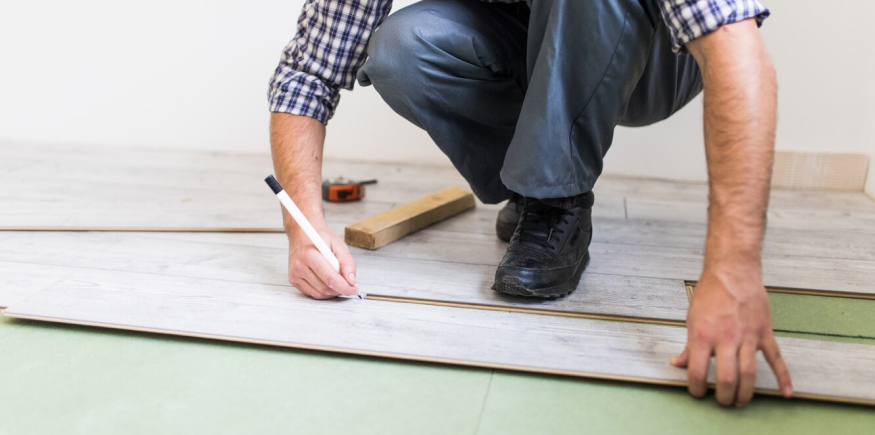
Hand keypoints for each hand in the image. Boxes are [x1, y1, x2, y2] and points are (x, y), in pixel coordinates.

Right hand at [287, 226, 357, 298]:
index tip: (354, 290)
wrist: (302, 233)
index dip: (345, 288)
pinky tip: (327, 282)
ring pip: (318, 294)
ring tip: (339, 282)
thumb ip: (347, 262)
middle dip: (340, 290)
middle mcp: (299, 266)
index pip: (330, 279)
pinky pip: (311, 293)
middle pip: (325, 288)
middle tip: (349, 286)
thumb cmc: (321, 237)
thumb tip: (351, 281)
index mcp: (310, 255)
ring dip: (332, 292)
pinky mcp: (293, 280)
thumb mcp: (338, 244)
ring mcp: (295, 274)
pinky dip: (323, 291)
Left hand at [671, 267, 792, 406]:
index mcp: (703, 335)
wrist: (733, 271)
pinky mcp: (764, 332)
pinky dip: (783, 377)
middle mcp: (726, 338)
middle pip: (727, 378)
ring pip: (749, 373)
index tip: (697, 392)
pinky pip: (776, 359)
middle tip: (722, 402)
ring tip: (740, 402)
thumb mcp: (692, 318)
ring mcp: (748, 336)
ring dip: (745, 393)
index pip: (697, 372)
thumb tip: (678, 363)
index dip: (696, 388)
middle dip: (723, 396)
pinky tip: (786, 393)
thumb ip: (688, 346)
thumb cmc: (710, 293)